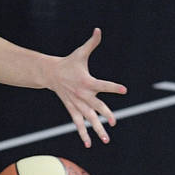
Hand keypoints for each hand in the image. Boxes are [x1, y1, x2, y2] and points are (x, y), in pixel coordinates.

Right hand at [52, 28, 126, 146]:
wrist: (50, 74)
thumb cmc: (69, 63)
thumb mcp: (80, 53)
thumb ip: (92, 42)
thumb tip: (98, 29)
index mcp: (87, 81)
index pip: (103, 85)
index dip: (114, 87)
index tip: (124, 90)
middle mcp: (83, 95)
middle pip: (96, 106)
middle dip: (105, 114)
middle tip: (114, 121)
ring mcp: (77, 104)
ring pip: (88, 119)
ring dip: (97, 129)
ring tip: (106, 139)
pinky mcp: (72, 110)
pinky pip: (78, 124)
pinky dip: (83, 134)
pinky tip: (90, 144)